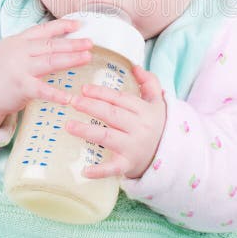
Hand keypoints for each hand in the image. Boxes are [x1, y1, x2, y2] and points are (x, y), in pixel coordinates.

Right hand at [0, 19, 92, 127]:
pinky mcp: (20, 87)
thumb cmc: (1, 71)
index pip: (44, 29)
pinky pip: (41, 90)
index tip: (79, 24)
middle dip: (72, 43)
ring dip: (71, 59)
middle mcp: (20, 51)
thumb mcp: (12, 50)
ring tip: (87, 57)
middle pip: (51, 44)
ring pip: (50, 61)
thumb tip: (59, 40)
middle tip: (90, 42)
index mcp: (20, 40)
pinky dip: (56, 94)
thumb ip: (32, 45)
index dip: (62, 26)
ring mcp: (20, 68)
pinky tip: (68, 97)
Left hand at [65, 65, 166, 179]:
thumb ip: (150, 82)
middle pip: (111, 115)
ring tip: (68, 125)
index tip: (84, 89)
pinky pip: (112, 168)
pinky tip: (84, 171)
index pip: (120, 99)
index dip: (101, 93)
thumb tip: (135, 66)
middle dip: (91, 107)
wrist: (168, 156)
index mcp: (144, 111)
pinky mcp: (127, 165)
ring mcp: (133, 147)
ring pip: (107, 137)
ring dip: (86, 131)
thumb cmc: (156, 126)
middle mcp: (139, 128)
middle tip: (72, 101)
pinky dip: (99, 170)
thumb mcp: (158, 103)